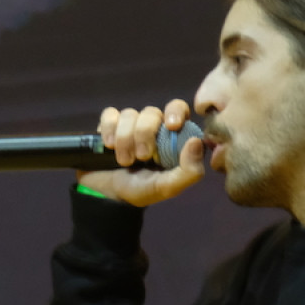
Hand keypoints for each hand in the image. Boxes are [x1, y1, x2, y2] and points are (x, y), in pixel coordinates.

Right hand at [77, 99, 206, 206]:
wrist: (108, 196)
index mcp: (171, 137)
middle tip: (141, 157)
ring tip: (124, 161)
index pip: (178, 108)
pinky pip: (109, 115)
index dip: (175, 112)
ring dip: (124, 140)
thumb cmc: (141, 190)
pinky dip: (109, 129)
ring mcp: (129, 124)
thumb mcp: (167, 187)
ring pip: (129, 115)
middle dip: (144, 134)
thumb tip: (196, 142)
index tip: (172, 126)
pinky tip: (109, 146)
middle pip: (151, 112)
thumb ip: (189, 171)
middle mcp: (152, 126)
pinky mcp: (108, 125)